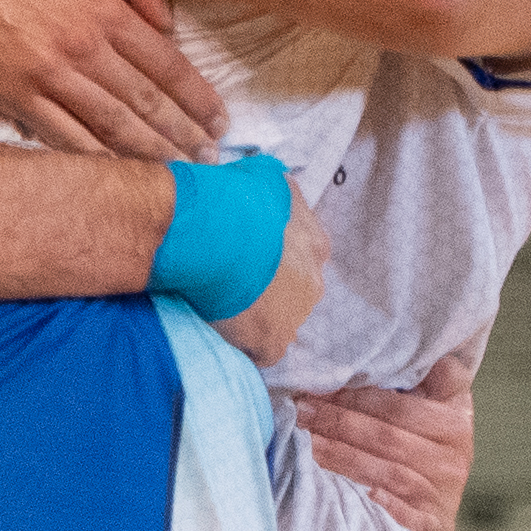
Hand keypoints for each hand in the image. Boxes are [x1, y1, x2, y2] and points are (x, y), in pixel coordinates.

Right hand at [0, 0, 215, 162]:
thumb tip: (170, 23)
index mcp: (106, 11)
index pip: (166, 63)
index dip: (198, 98)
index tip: (219, 122)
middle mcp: (83, 46)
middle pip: (146, 102)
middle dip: (183, 136)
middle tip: (209, 162)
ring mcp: (50, 77)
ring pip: (113, 126)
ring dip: (150, 155)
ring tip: (178, 176)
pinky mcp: (19, 100)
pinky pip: (67, 138)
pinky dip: (98, 161)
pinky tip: (123, 176)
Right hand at [223, 185, 333, 368]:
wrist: (214, 231)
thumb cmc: (236, 198)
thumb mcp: (267, 178)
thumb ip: (277, 191)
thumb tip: (273, 187)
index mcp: (316, 246)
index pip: (301, 262)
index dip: (273, 265)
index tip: (248, 262)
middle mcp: (314, 282)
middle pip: (293, 296)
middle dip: (268, 294)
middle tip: (233, 285)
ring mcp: (296, 315)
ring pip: (278, 324)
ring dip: (255, 319)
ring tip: (222, 307)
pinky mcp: (273, 341)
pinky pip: (261, 352)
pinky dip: (244, 345)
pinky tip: (224, 332)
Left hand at [297, 348, 475, 530]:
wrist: (440, 510)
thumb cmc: (432, 447)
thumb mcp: (443, 406)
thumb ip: (435, 378)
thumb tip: (423, 346)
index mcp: (455, 422)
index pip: (398, 407)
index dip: (356, 397)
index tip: (318, 388)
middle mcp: (453, 459)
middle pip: (386, 437)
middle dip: (338, 422)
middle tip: (300, 412)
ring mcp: (442, 495)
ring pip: (384, 472)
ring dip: (340, 457)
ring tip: (305, 442)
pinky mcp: (433, 528)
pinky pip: (402, 514)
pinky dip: (376, 502)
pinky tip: (347, 491)